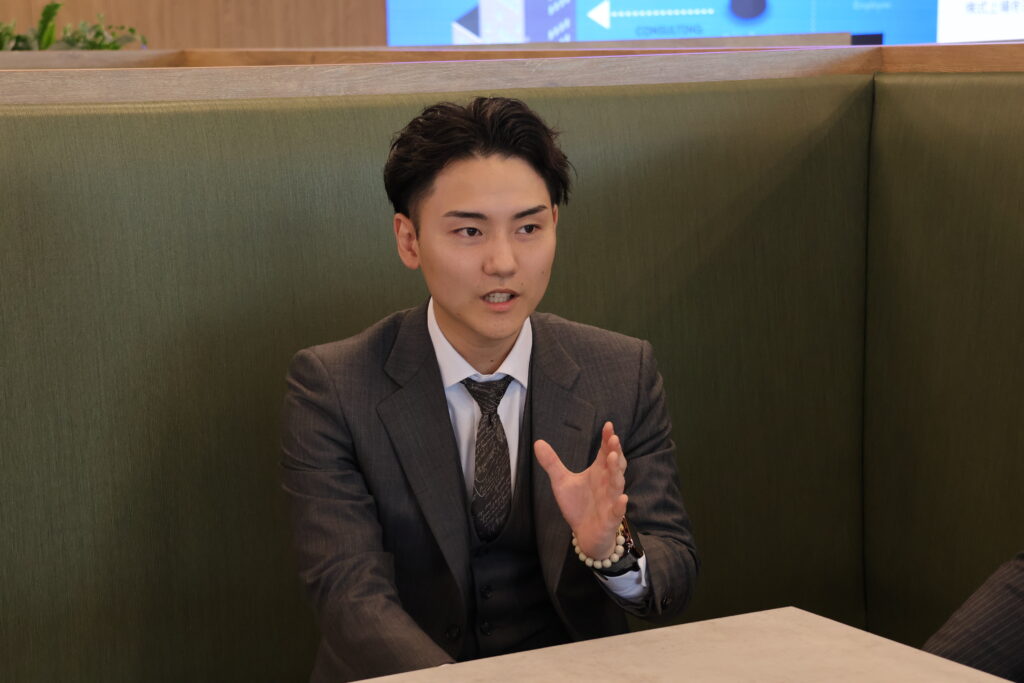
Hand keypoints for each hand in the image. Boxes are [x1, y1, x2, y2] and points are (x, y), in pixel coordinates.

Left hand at [534, 421, 627, 558]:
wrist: (584, 534)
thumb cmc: (578, 505)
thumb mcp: (561, 482)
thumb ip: (552, 463)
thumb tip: (537, 442)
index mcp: (599, 472)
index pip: (605, 452)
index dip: (607, 439)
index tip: (607, 425)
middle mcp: (607, 483)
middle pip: (615, 465)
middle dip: (615, 452)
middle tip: (613, 439)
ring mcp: (611, 500)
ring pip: (617, 484)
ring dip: (616, 472)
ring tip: (613, 458)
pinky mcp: (611, 518)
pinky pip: (617, 511)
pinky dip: (620, 505)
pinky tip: (622, 498)